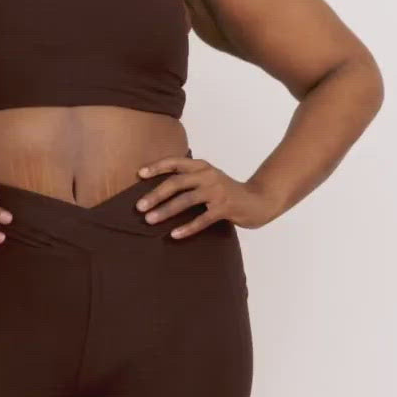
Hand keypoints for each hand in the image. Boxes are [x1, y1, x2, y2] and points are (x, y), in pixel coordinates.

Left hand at [135, 154, 277, 237]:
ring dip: (166, 210)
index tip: (139, 175)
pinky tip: (174, 235)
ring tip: (150, 220)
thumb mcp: (207, 179)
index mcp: (202, 166)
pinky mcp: (225, 208)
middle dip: (155, 194)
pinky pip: (202, 219)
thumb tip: (155, 191)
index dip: (156, 167)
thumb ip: (188, 180)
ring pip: (186, 200)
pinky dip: (187, 227)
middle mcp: (208, 175)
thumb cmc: (226, 192)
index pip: (175, 162)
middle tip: (139, 207)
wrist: (257, 201)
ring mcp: (217, 191)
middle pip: (176, 183)